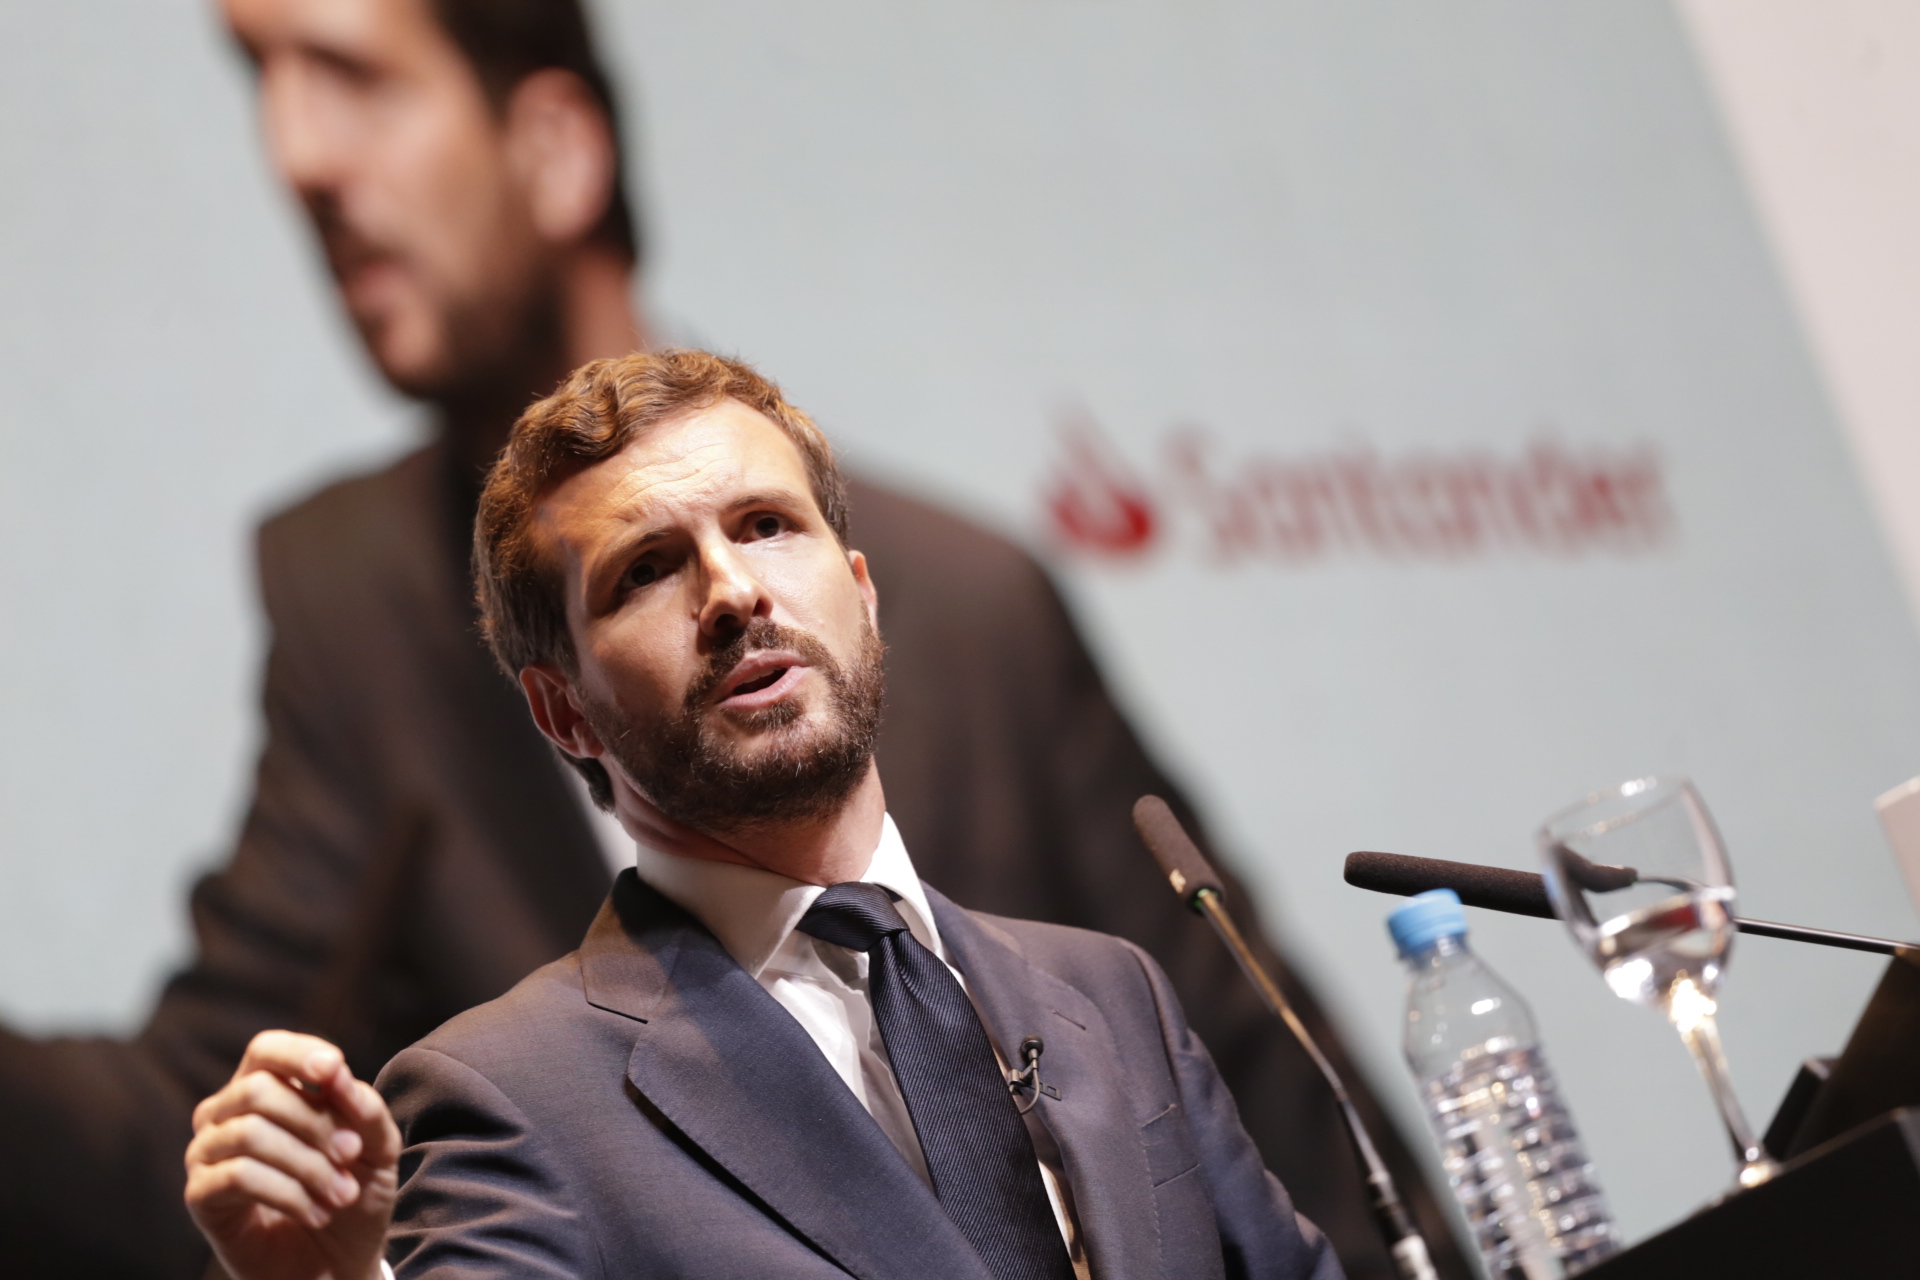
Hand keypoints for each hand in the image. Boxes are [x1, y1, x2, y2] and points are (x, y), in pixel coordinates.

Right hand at [185, 1031, 399, 1279]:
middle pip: (259, 1090)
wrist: (338, 1261)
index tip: (334, 1069)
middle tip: (351, 1155)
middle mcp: (227, 1114)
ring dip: (309, 1165)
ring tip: (342, 1194)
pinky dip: (289, 1193)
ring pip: (250, 1133)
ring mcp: (208, 1154)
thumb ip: (364, 1108)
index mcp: (266, 1088)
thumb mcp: (377, 1147)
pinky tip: (316, 1213)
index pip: (266, 1049)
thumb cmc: (353, 1192)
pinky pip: (238, 1176)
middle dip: (316, 1123)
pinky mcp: (201, 1196)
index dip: (298, 1053)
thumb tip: (338, 1077)